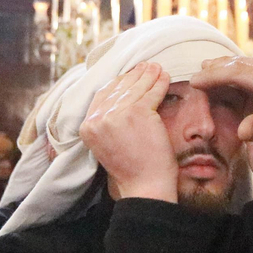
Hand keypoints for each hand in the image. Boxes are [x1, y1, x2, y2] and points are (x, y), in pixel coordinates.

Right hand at [78, 62, 177, 201]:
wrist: (144, 185)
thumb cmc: (131, 168)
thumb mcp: (107, 143)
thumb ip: (106, 122)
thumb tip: (118, 97)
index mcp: (87, 126)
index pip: (102, 96)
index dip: (117, 83)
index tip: (129, 76)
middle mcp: (98, 119)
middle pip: (118, 88)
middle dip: (133, 76)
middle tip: (145, 66)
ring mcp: (117, 114)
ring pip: (135, 88)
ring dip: (148, 75)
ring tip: (157, 68)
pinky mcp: (138, 112)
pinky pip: (151, 92)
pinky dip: (160, 83)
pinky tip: (165, 77)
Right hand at [190, 53, 252, 153]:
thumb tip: (238, 130)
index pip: (238, 72)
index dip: (213, 76)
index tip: (194, 81)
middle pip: (242, 62)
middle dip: (217, 68)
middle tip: (195, 75)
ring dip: (232, 67)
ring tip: (210, 74)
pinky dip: (248, 68)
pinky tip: (238, 77)